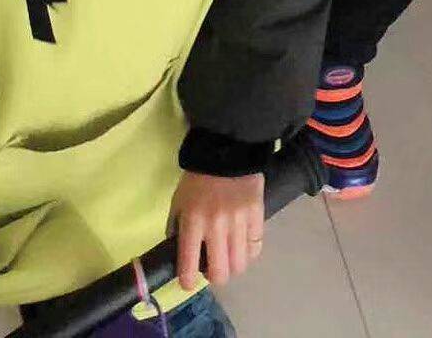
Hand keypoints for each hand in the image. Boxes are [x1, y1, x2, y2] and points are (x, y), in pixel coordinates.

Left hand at [171, 170, 265, 290]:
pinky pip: (255, 248)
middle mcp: (216, 227)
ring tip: (228, 256)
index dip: (187, 281)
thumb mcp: (178, 201)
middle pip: (220, 274)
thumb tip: (177, 253)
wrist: (226, 150)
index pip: (189, 266)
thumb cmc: (197, 178)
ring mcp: (239, 223)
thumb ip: (175, 227)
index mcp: (193, 222)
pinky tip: (242, 244)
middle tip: (212, 266)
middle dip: (214, 276)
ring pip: (239, 266)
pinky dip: (248, 252)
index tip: (188, 280)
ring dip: (232, 266)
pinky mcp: (257, 216)